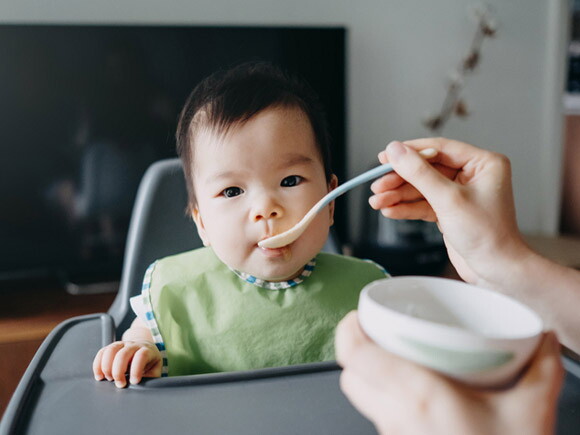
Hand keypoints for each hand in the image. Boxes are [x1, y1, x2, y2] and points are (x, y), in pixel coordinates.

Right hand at [92, 340, 161, 387]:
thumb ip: (151, 379)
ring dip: (107, 367)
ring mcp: (122, 344)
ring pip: (111, 350)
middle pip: (123, 353)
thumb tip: (142, 389)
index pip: (141, 355)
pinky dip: (98, 365)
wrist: (145, 349)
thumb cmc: (150, 364)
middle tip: (120, 384)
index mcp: (147, 350)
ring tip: (109, 380)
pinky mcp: (111, 348)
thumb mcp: (154, 371)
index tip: (134, 382)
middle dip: (119, 371)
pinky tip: (99, 377)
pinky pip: (102, 353)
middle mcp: (134, 345)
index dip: (136, 369)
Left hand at [336, 311, 562, 434]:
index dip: (347, 331)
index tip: (357, 315)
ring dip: (370, 376)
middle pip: (350, 377)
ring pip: (362, 399)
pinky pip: (380, 418)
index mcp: (418, 396)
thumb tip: (542, 341)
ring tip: (396, 358)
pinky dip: (386, 399)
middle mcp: (397, 417)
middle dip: (357, 352)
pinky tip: (413, 393)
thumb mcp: (530, 413)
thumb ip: (541, 371)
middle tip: (378, 333)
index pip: (356, 358)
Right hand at [369, 138, 529, 288]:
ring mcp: (460, 193)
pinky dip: (406, 208)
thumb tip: (395, 150)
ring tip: (377, 202)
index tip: (385, 158)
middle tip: (378, 185)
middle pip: (426, 169)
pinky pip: (423, 203)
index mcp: (483, 163)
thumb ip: (419, 173)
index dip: (409, 152)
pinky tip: (390, 210)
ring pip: (421, 187)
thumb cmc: (487, 235)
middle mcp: (472, 175)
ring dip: (398, 195)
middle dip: (400, 179)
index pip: (439, 149)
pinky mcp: (450, 211)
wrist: (496, 270)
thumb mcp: (448, 199)